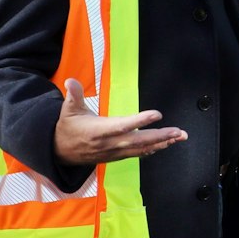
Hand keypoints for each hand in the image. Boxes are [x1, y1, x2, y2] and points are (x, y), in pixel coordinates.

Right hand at [54, 77, 184, 166]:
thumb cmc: (68, 128)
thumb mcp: (68, 110)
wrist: (59, 152)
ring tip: (179, 137)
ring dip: (162, 143)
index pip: (122, 126)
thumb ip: (73, 95)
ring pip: (141, 149)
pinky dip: (152, 149)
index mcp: (98, 130)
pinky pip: (137, 154)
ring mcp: (114, 151)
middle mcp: (109, 143)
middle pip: (137, 141)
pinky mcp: (116, 156)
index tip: (156, 114)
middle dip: (160, 136)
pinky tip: (165, 145)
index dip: (140, 121)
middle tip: (178, 132)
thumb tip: (70, 81)